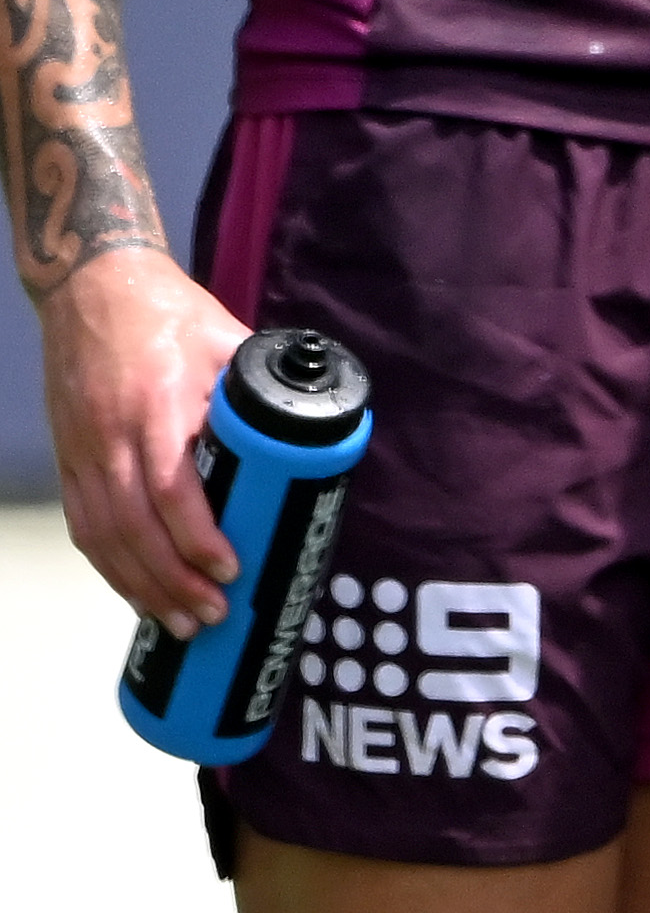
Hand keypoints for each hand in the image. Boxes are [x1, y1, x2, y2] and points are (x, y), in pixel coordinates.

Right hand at [41, 244, 249, 631]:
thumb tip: (319, 418)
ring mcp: (83, 452)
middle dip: (170, 580)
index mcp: (157, 406)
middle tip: (210, 616)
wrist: (92, 290)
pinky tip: (135, 591)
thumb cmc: (168, 314)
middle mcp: (111, 438)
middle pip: (133, 527)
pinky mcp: (68, 461)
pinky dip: (109, 566)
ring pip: (104, 536)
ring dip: (139, 585)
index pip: (169, 487)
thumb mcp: (227, 338)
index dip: (195, 535)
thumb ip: (263, 383)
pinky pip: (84, 525)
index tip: (229, 567)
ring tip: (178, 622)